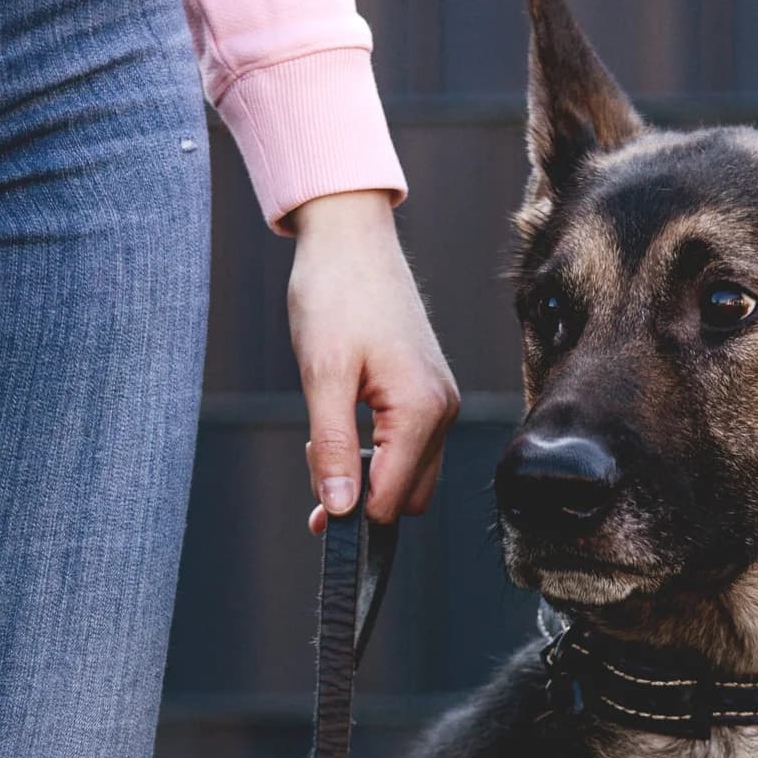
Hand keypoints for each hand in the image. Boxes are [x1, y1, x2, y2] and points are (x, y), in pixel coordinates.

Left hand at [287, 191, 458, 533]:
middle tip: (315, 464)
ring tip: (323, 439)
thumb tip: (339, 509)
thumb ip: (334, 448)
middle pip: (408, 498)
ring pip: (410, 476)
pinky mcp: (430, 393)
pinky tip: (342, 425)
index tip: (314, 517)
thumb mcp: (322, 376)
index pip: (391, 499)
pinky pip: (411, 447)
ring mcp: (441, 402)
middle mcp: (443, 412)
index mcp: (421, 410)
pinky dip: (378, 453)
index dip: (351, 516)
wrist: (351, 240)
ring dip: (368, 476)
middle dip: (362, 499)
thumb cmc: (336, 296)